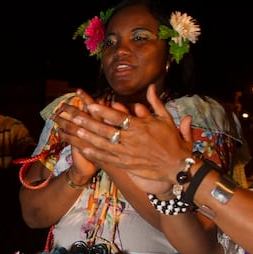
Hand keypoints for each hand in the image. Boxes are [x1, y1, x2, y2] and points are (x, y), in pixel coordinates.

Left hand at [71, 86, 194, 192]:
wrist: (178, 166)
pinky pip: (107, 159)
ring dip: (88, 138)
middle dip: (88, 124)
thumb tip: (150, 86)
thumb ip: (155, 102)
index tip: (91, 105)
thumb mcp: (167, 119)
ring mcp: (127, 154)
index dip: (103, 112)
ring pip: (103, 145)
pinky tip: (84, 149)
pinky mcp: (126, 165)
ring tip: (75, 131)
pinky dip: (95, 154)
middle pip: (106, 131)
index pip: (118, 118)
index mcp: (140, 127)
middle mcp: (131, 140)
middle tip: (75, 117)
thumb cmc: (173, 142)